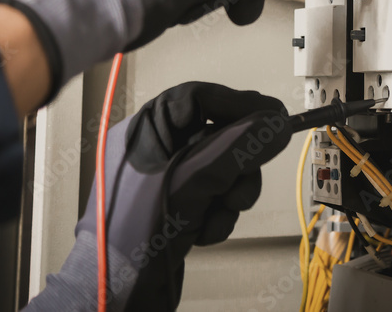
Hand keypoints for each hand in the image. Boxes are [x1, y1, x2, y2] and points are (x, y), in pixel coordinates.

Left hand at [26, 83, 290, 311]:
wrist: (116, 296)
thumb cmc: (132, 235)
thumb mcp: (191, 183)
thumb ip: (235, 148)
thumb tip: (275, 122)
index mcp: (144, 132)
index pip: (197, 99)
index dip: (236, 105)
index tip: (270, 117)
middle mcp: (154, 152)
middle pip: (217, 136)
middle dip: (236, 164)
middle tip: (244, 182)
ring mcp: (167, 182)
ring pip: (222, 170)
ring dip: (230, 194)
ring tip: (221, 212)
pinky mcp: (178, 209)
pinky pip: (214, 197)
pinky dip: (217, 215)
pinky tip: (203, 232)